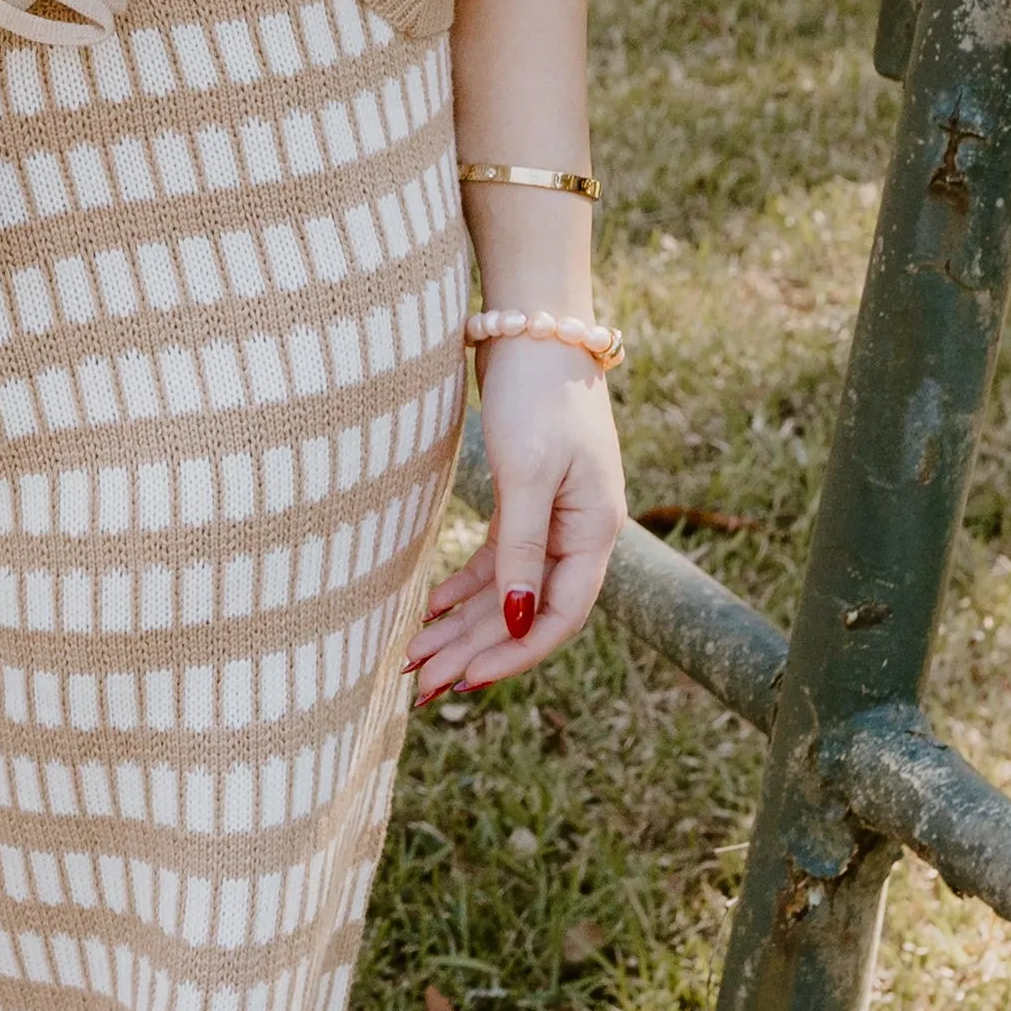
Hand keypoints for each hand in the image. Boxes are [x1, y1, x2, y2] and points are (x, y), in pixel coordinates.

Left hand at [412, 341, 624, 702]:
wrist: (534, 325)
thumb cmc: (537, 394)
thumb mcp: (526, 474)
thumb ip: (522, 549)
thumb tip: (521, 622)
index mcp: (594, 531)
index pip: (559, 617)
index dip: (513, 656)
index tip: (464, 681)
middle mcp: (579, 532)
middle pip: (526, 612)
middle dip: (474, 650)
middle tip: (419, 686)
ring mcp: (554, 516)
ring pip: (508, 590)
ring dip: (464, 626)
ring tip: (416, 659)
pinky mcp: (527, 498)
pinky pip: (499, 559)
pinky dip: (467, 587)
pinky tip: (433, 609)